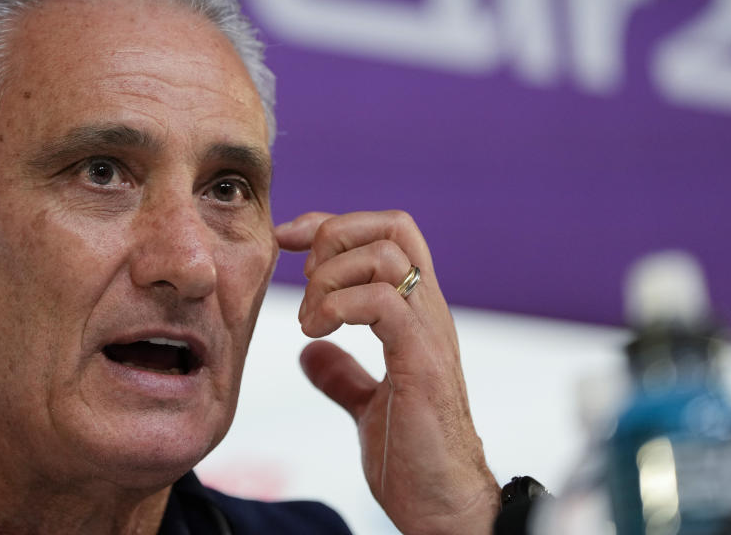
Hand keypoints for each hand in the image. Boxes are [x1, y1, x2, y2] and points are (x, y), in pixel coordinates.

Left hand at [276, 211, 499, 534]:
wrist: (443, 507)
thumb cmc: (415, 458)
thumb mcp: (368, 405)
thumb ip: (344, 374)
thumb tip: (311, 353)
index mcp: (416, 316)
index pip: (385, 235)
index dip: (330, 224)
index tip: (286, 238)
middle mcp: (428, 313)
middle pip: (390, 227)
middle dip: (332, 239)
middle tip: (304, 284)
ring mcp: (428, 333)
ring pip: (386, 255)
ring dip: (331, 276)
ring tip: (310, 317)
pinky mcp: (421, 360)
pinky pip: (383, 301)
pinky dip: (339, 305)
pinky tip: (316, 332)